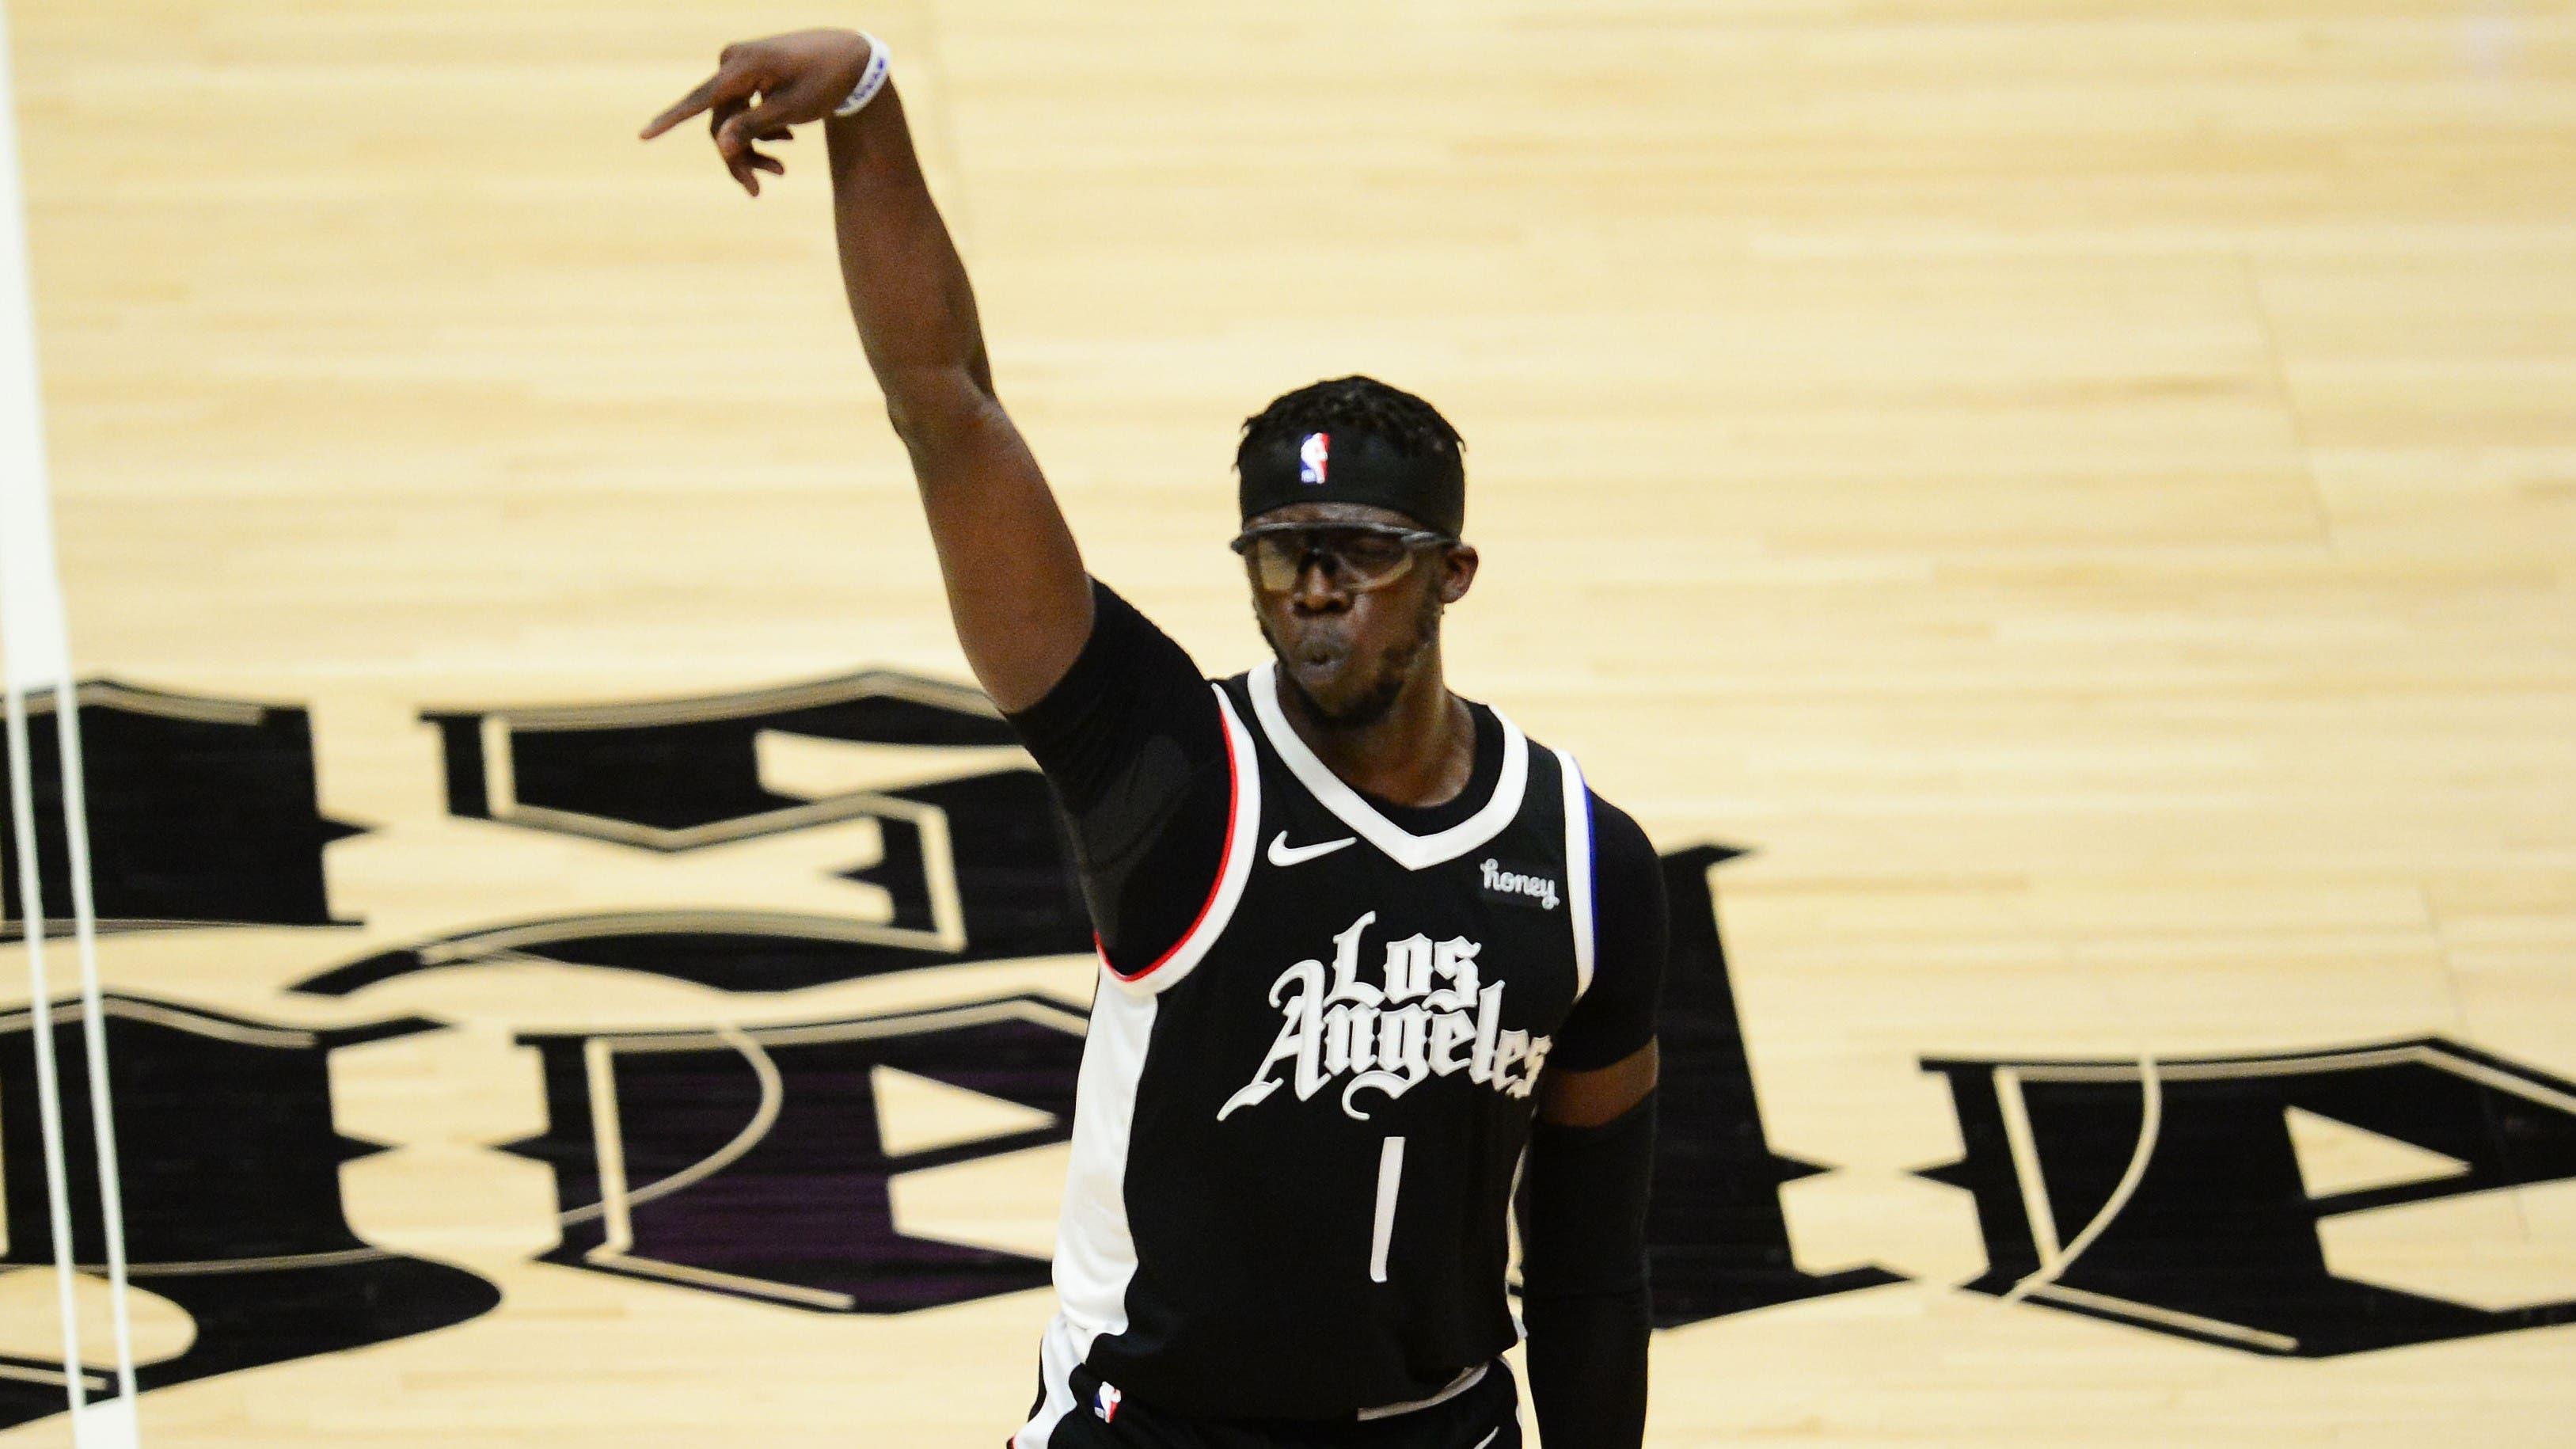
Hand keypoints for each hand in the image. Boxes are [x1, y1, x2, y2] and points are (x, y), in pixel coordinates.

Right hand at [638, 29, 876, 195]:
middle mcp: (732, 63)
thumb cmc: (824, 82)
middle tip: (758, 192)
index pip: (699, 100)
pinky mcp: (746, 75)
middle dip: (738, 158)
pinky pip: (740, 110)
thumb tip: (720, 147)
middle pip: (718, 122)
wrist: (850, 57)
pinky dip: (760, 131)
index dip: (670, 121)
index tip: (643, 136)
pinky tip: (787, 139)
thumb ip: (754, 127)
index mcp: (741, 67)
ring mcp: (737, 67)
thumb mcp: (792, 110)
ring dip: (752, 149)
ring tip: (782, 172)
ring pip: (729, 121)